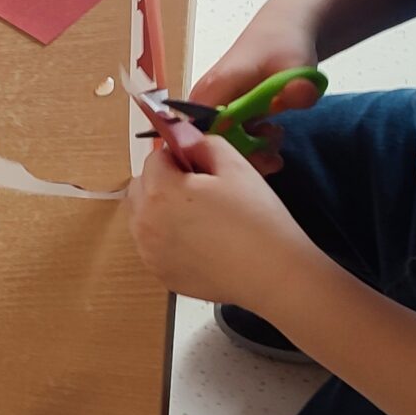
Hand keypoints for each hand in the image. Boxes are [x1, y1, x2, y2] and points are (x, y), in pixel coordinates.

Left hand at [125, 134, 315, 310]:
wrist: (274, 275)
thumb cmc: (258, 217)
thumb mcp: (235, 166)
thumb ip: (203, 144)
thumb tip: (185, 139)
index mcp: (159, 191)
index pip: (155, 157)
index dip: (179, 157)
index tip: (202, 168)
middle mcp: (144, 221)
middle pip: (141, 186)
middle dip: (163, 181)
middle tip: (200, 192)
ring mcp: (148, 252)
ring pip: (142, 216)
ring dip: (160, 209)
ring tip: (199, 218)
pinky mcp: (159, 273)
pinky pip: (152, 245)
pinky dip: (166, 238)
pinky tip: (199, 243)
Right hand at [190, 16, 321, 171]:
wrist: (280, 32)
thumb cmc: (284, 46)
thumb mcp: (297, 66)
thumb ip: (299, 88)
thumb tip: (298, 97)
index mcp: (213, 90)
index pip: (206, 137)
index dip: (233, 153)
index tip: (265, 152)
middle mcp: (203, 101)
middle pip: (210, 144)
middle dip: (245, 155)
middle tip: (275, 151)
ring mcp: (210, 107)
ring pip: (220, 143)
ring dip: (250, 150)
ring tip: (275, 136)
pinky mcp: (219, 111)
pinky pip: (227, 137)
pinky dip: (249, 142)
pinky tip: (268, 134)